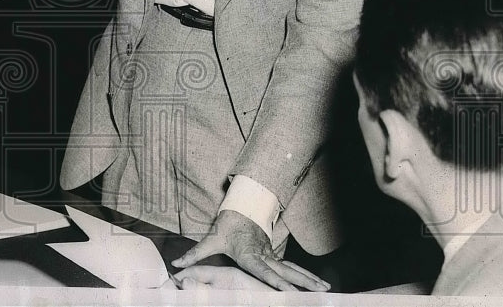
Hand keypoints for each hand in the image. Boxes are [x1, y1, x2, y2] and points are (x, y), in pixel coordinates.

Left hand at [171, 210, 329, 291]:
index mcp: (249, 254)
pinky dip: (306, 276)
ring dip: (309, 279)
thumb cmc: (224, 228)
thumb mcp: (209, 241)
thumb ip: (194, 255)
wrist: (239, 211)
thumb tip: (176, 265)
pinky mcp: (275, 257)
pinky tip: (317, 285)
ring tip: (326, 289)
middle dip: (303, 281)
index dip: (275, 281)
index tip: (288, 290)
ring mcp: (272, 256)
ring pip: (293, 269)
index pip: (264, 270)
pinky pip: (292, 268)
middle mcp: (264, 256)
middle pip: (286, 271)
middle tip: (320, 291)